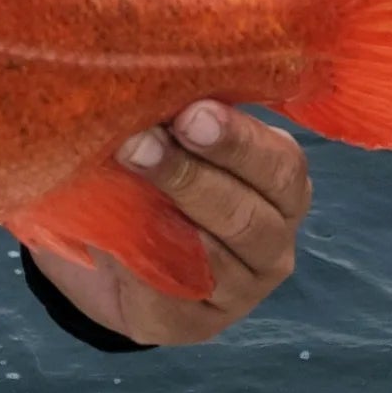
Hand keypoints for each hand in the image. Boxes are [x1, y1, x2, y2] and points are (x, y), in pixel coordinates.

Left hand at [30, 102, 311, 344]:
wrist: (112, 247)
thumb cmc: (150, 168)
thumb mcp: (170, 131)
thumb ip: (172, 109)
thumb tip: (139, 70)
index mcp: (278, 183)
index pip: (279, 165)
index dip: (236, 141)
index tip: (189, 112)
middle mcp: (271, 238)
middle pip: (251, 216)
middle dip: (193, 175)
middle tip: (143, 140)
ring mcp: (239, 289)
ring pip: (216, 259)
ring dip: (165, 215)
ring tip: (124, 172)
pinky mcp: (193, 322)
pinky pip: (174, 294)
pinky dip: (144, 262)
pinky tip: (115, 235)